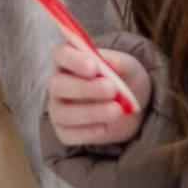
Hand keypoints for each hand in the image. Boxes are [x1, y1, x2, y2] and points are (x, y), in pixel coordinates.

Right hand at [47, 34, 152, 149]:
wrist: (130, 109)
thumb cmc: (124, 80)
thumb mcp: (128, 67)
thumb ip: (118, 62)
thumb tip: (107, 61)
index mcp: (69, 59)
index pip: (60, 54)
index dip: (73, 59)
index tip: (94, 67)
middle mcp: (58, 83)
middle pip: (57, 84)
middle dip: (84, 88)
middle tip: (111, 89)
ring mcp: (58, 108)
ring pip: (63, 112)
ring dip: (90, 112)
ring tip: (117, 110)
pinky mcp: (64, 131)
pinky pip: (68, 134)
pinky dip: (86, 133)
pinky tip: (104, 128)